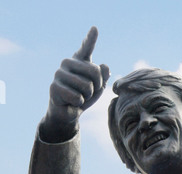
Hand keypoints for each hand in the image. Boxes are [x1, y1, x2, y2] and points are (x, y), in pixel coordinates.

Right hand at [40, 26, 109, 142]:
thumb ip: (103, 76)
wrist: (69, 113)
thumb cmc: (84, 97)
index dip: (90, 38)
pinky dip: (78, 103)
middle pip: (95, 71)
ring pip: (86, 86)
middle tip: (87, 93)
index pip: (86, 48)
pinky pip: (77, 97)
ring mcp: (59, 74)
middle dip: (97, 87)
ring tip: (78, 97)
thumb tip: (104, 67)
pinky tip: (70, 102)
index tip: (95, 29)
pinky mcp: (54, 87)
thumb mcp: (97, 87)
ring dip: (86, 96)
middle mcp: (68, 63)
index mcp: (79, 61)